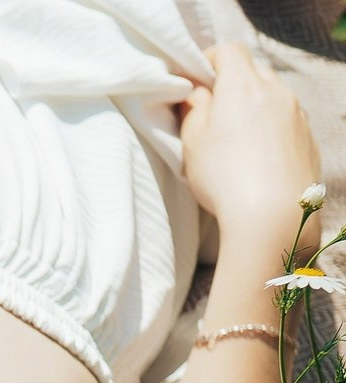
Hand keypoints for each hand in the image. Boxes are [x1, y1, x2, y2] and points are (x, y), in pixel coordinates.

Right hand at [180, 44, 321, 246]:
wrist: (273, 213)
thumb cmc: (225, 176)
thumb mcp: (193, 141)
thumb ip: (194, 109)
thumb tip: (197, 93)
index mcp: (243, 85)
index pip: (229, 51)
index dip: (209, 60)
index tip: (194, 80)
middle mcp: (275, 91)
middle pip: (253, 71)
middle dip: (232, 84)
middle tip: (211, 111)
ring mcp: (296, 113)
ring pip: (272, 96)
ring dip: (253, 107)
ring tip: (235, 139)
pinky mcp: (307, 136)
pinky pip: (286, 120)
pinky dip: (270, 127)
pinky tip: (256, 156)